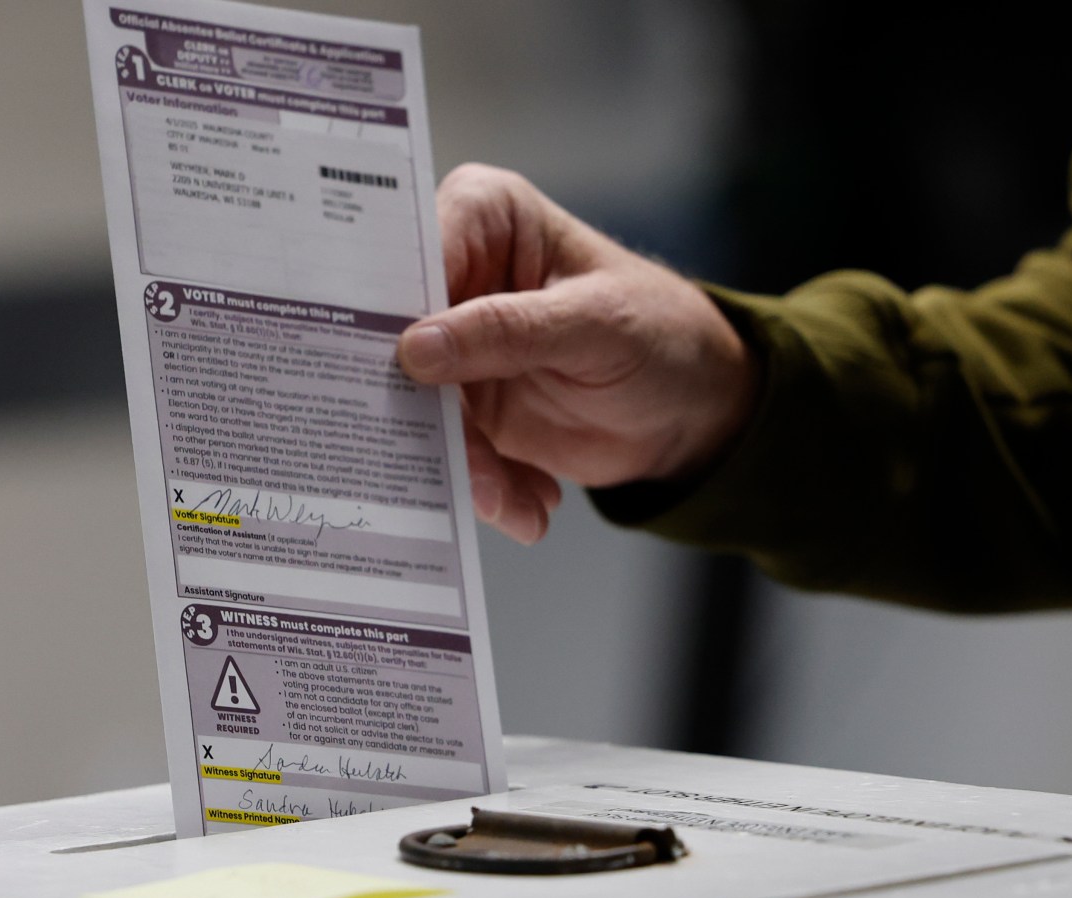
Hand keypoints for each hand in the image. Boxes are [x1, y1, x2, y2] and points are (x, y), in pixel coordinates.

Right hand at [399, 165, 756, 542]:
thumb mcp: (595, 324)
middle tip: (430, 457)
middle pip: (395, 335)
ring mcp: (455, 348)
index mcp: (483, 217)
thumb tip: (417, 348)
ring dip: (461, 464)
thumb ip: (508, 330)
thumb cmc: (659, 331)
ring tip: (507, 501)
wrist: (691, 407)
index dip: (384, 304)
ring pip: (417, 406)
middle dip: (411, 405)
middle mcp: (455, 277)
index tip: (380, 360)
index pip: (410, 251)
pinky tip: (530, 506)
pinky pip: (449, 450)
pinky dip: (486, 487)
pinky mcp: (465, 407)